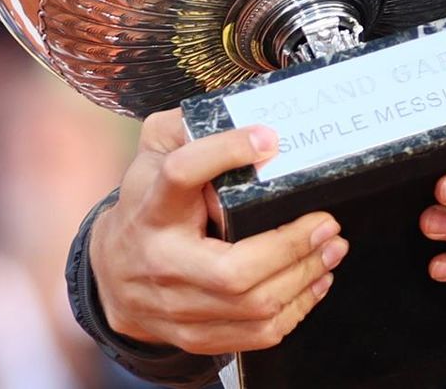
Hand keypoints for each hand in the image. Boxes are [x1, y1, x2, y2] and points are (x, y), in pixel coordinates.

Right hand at [90, 110, 348, 354]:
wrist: (113, 272)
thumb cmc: (147, 204)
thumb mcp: (154, 153)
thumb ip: (183, 126)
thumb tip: (237, 111)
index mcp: (151, 207)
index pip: (181, 175)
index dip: (224, 153)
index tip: (269, 139)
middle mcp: (161, 260)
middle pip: (232, 270)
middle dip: (291, 247)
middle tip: (327, 222)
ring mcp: (176, 306)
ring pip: (252, 306)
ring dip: (304, 277)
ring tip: (332, 249)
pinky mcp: (195, 334)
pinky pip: (256, 334)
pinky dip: (296, 308)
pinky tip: (315, 281)